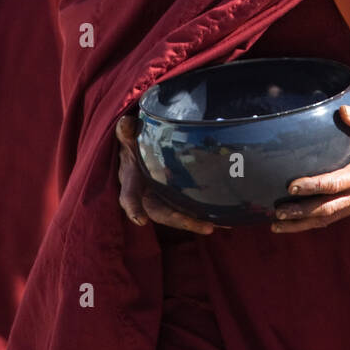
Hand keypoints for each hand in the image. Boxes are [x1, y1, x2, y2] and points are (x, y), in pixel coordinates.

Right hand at [115, 113, 216, 234]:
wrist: (138, 150)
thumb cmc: (133, 144)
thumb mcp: (128, 136)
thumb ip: (127, 131)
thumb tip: (126, 123)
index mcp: (131, 180)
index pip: (129, 195)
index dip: (133, 207)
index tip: (140, 220)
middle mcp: (145, 195)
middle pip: (160, 213)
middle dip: (181, 220)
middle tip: (204, 227)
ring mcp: (160, 199)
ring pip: (176, 215)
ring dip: (195, 222)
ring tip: (215, 226)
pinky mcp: (174, 200)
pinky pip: (187, 210)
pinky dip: (203, 216)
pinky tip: (223, 221)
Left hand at [270, 105, 349, 233]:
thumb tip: (342, 111)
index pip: (335, 183)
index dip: (313, 186)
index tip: (292, 185)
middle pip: (327, 208)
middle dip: (301, 211)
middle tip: (278, 211)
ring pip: (327, 219)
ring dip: (301, 224)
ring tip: (276, 224)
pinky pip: (331, 219)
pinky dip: (310, 223)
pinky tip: (291, 223)